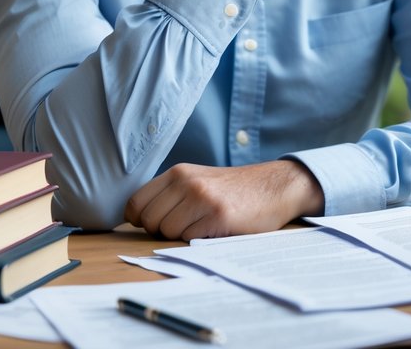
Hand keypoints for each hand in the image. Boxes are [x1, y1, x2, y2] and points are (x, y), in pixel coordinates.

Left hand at [124, 159, 325, 240]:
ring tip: (203, 225)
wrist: (275, 187)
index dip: (140, 220)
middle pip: (148, 220)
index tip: (157, 225)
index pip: (135, 203)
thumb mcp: (199, 180)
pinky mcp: (217, 215)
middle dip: (161, 230)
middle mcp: (186, 182)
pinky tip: (215, 228)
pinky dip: (198, 239)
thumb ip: (170, 193)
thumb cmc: (234, 190)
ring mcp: (201, 198)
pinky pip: (188, 238)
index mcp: (178, 172)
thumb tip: (136, 219)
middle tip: (186, 225)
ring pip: (166, 231)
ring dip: (181, 235)